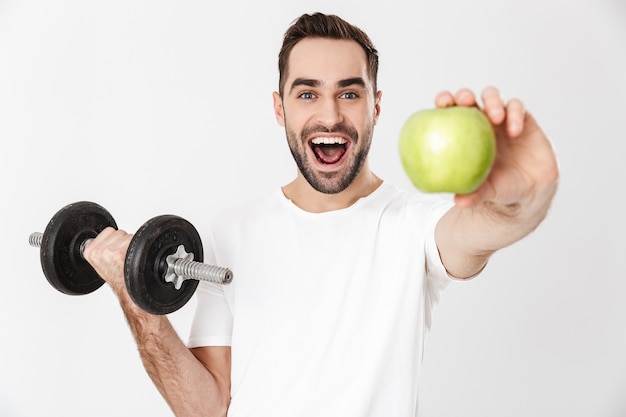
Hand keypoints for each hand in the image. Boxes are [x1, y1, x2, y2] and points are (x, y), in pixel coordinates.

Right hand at [82, 227, 133, 294]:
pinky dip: (138, 248)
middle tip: (122, 257)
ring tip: (127, 259)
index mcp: (89, 251)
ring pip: (128, 236)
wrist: (126, 290)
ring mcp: (110, 252)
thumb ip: (100, 247)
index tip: (114, 251)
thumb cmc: (115, 277)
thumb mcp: (99, 262)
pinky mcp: (121, 254)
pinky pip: (134, 240)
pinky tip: (132, 259)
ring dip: (131, 245)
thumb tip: (109, 236)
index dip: (114, 240)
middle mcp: (98, 251)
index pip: (108, 231)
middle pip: (119, 232)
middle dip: (123, 242)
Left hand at [434, 86, 558, 207]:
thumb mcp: (485, 192)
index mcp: (464, 134)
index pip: (450, 112)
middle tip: (465, 101)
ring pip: (494, 97)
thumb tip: (458, 201)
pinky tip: (514, 130)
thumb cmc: (499, 188)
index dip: (444, 101)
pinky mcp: (524, 120)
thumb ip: (473, 194)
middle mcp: (481, 122)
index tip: (441, 102)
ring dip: (492, 101)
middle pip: (470, 98)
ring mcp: (502, 118)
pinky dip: (515, 115)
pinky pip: (519, 109)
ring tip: (495, 117)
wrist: (528, 190)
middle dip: (464, 95)